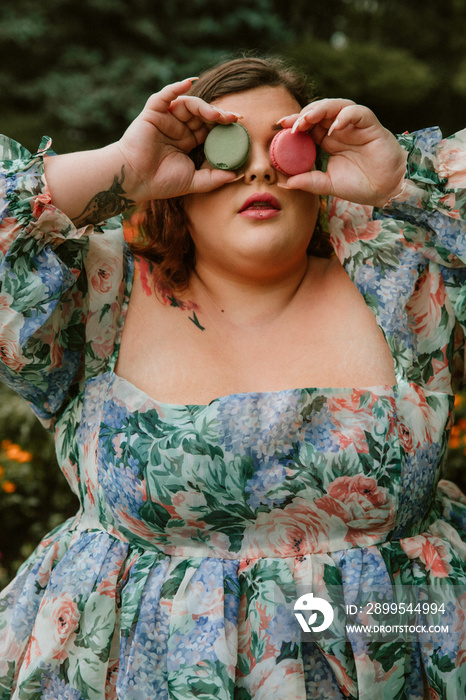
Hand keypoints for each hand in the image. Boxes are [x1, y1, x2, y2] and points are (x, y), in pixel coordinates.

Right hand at [117, 78, 239, 201]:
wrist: (135, 181)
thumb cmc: (161, 182)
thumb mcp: (194, 182)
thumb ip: (214, 178)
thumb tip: (236, 175)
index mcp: (187, 141)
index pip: (208, 128)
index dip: (223, 125)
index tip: (238, 125)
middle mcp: (177, 127)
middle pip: (201, 114)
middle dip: (218, 115)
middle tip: (233, 118)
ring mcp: (165, 119)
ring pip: (188, 104)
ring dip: (204, 106)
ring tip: (216, 114)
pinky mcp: (152, 113)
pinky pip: (165, 95)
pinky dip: (176, 87)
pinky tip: (190, 82)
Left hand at [277, 99, 407, 206]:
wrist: (384, 191)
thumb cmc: (358, 185)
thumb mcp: (327, 184)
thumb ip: (308, 181)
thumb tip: (284, 183)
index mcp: (328, 139)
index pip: (309, 125)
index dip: (295, 122)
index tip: (279, 125)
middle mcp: (340, 129)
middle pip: (320, 111)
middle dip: (303, 114)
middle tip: (290, 123)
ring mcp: (355, 126)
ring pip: (337, 105)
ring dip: (320, 110)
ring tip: (307, 120)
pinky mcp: (371, 126)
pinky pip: (358, 112)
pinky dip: (345, 116)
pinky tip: (335, 128)